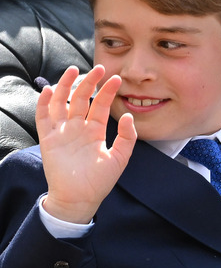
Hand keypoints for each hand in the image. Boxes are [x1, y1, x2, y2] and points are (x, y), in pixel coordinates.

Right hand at [36, 65, 136, 223]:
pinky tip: (50, 90)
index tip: (116, 78)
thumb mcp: (119, 158)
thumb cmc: (100, 181)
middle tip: (99, 68)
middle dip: (89, 83)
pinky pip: (44, 117)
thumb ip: (127, 137)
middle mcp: (78, 128)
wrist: (80, 199)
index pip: (101, 105)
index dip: (108, 91)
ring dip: (66, 86)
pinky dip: (45, 103)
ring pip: (62, 103)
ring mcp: (62, 132)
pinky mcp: (48, 139)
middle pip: (82, 99)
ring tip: (73, 70)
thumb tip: (128, 116)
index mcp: (95, 131)